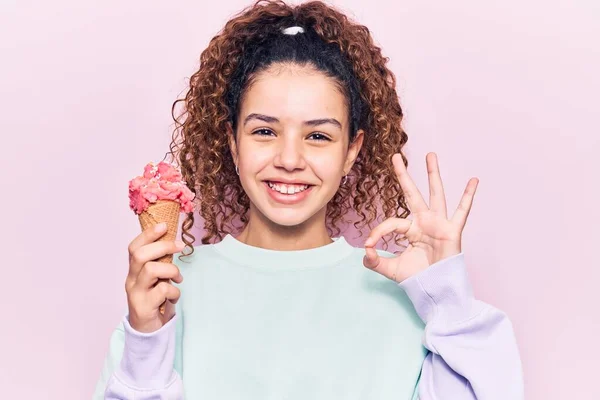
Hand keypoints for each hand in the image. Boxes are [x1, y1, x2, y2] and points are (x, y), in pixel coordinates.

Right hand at [125, 223, 184, 332]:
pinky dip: (174, 291)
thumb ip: (160, 264)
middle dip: (163, 246)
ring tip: (178, 278)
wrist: (148, 331)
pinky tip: (173, 297)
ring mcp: (136, 293)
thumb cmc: (155, 301)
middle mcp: (131, 280)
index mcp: (134, 271)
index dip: (148, 234)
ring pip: (151, 270)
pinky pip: (163, 290)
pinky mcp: (143, 307)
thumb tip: (174, 242)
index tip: (164, 225)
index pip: (134, 247)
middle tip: (180, 246)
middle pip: (140, 255)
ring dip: (171, 270)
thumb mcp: (157, 280)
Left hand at [363, 152, 478, 282]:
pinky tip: (474, 180)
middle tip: (395, 156)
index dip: (378, 232)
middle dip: (403, 175)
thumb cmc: (417, 278)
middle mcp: (423, 222)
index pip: (391, 223)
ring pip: (436, 194)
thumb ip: (374, 261)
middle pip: (412, 194)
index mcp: (410, 229)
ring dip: (433, 174)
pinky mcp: (452, 231)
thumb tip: (365, 250)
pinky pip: (462, 211)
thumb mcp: (390, 269)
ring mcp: (438, 224)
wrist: (435, 290)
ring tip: (430, 154)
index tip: (369, 244)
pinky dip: (468, 196)